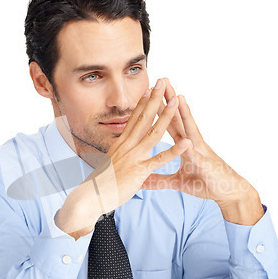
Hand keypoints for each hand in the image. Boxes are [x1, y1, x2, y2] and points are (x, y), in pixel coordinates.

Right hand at [55, 78, 191, 237]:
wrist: (90, 196)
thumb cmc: (101, 183)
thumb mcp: (110, 163)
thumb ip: (118, 155)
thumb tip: (118, 150)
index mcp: (121, 143)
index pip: (134, 118)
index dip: (143, 102)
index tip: (150, 88)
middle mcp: (127, 146)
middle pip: (144, 118)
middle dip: (155, 99)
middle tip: (163, 82)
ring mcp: (134, 157)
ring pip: (153, 132)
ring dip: (166, 116)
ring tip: (176, 101)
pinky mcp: (139, 170)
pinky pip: (160, 159)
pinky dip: (174, 151)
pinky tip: (186, 143)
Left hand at [141, 78, 264, 222]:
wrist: (230, 192)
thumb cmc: (206, 183)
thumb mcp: (178, 182)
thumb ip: (160, 179)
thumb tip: (144, 180)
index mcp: (184, 146)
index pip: (168, 123)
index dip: (158, 109)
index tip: (148, 93)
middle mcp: (192, 144)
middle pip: (178, 119)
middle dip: (169, 100)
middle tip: (161, 81)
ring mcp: (200, 152)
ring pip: (190, 130)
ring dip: (184, 114)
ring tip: (178, 98)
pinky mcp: (206, 165)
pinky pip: (197, 157)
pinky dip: (191, 149)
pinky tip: (188, 142)